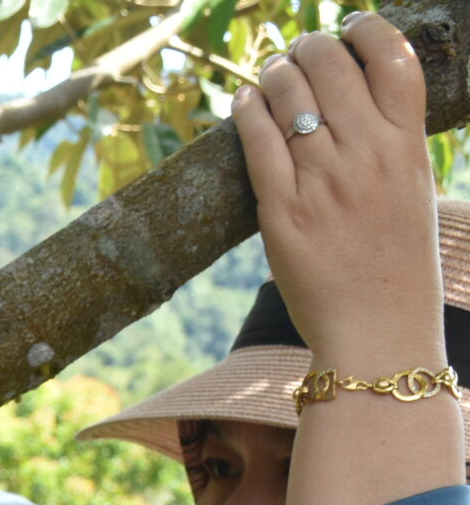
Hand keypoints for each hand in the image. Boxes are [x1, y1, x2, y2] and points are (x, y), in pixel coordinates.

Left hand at [236, 15, 443, 375]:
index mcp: (408, 145)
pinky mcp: (281, 209)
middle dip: (309, 46)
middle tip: (300, 52)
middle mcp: (366, 155)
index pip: (393, 58)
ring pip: (288, 95)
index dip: (367, 28)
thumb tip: (354, 101)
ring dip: (274, 73)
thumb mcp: (411, 188)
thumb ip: (389, 142)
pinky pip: (256, 142)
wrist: (377, 326)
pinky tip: (243, 102)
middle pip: (331, 66)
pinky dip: (246, 111)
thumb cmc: (396, 261)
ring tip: (272, 75)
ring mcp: (322, 180)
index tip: (349, 26)